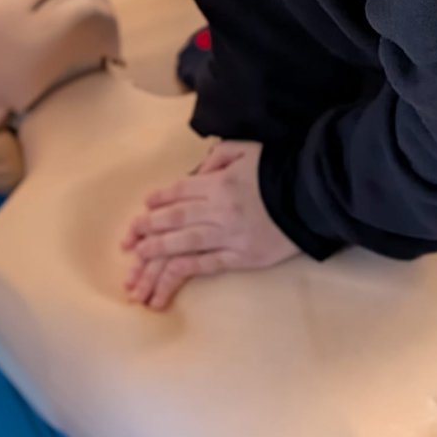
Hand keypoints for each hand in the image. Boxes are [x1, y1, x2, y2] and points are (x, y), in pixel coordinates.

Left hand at [120, 142, 297, 309]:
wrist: (311, 197)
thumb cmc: (279, 170)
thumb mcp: (247, 149)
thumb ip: (220, 155)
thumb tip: (201, 168)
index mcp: (217, 182)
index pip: (177, 192)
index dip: (157, 202)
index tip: (141, 212)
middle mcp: (216, 209)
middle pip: (172, 220)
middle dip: (146, 232)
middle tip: (126, 243)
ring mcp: (227, 235)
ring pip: (182, 247)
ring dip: (155, 259)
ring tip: (134, 275)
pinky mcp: (240, 257)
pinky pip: (204, 266)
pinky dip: (181, 275)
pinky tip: (164, 286)